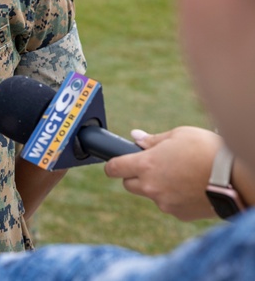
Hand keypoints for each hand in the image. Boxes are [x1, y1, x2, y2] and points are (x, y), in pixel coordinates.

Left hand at [104, 126, 220, 220]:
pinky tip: (191, 187)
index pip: (113, 168)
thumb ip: (153, 140)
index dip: (112, 165)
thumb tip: (135, 137)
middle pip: (129, 184)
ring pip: (152, 195)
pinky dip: (175, 198)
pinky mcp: (180, 214)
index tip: (115, 164)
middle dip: (136, 176)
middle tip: (154, 167)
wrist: (236, 179)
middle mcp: (150, 187)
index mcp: (145, 165)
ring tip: (181, 175)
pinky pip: (170, 205)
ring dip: (158, 187)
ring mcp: (165, 203)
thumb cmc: (208, 150)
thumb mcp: (179, 135)